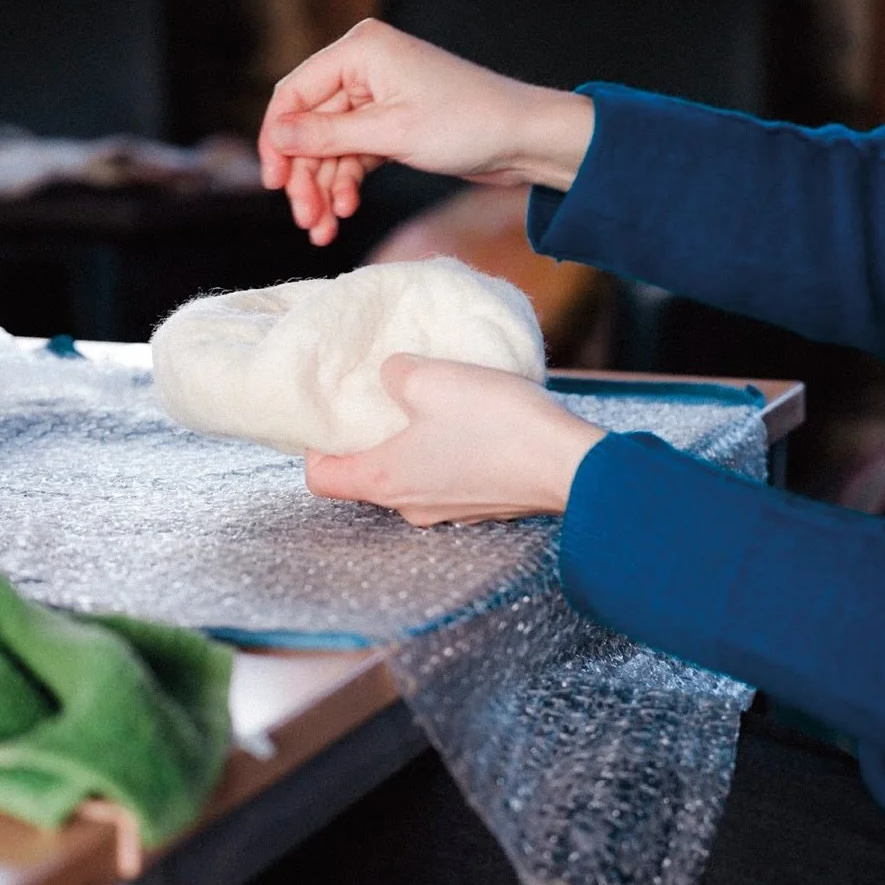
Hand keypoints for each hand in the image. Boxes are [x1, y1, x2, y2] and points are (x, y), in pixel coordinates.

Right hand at [258, 19, 593, 244]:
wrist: (524, 140)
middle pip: (309, 125)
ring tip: (323, 229)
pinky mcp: (391, 124)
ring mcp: (377, 97)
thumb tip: (277, 137)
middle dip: (304, 175)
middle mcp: (364, 67)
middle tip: (305, 220)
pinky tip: (345, 211)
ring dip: (323, 188)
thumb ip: (328, 135)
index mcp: (360, 50)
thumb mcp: (391, 133)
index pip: (294, 92)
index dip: (278, 139)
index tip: (274, 183)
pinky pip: (353, 154)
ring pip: (329, 146)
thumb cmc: (467, 123)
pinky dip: (346, 183)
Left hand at [305, 355, 604, 526]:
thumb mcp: (433, 378)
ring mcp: (449, 511)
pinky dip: (450, 453)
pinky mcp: (483, 506)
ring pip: (412, 477)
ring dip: (415, 443)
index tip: (330, 417)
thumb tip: (391, 375)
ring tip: (433, 404)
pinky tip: (472, 423)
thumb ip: (396, 372)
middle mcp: (410, 507)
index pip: (320, 479)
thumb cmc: (495, 425)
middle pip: (367, 476)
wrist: (569, 464)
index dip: (315, 448)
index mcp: (384, 480)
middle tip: (382, 400)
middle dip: (370, 438)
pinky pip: (450, 478)